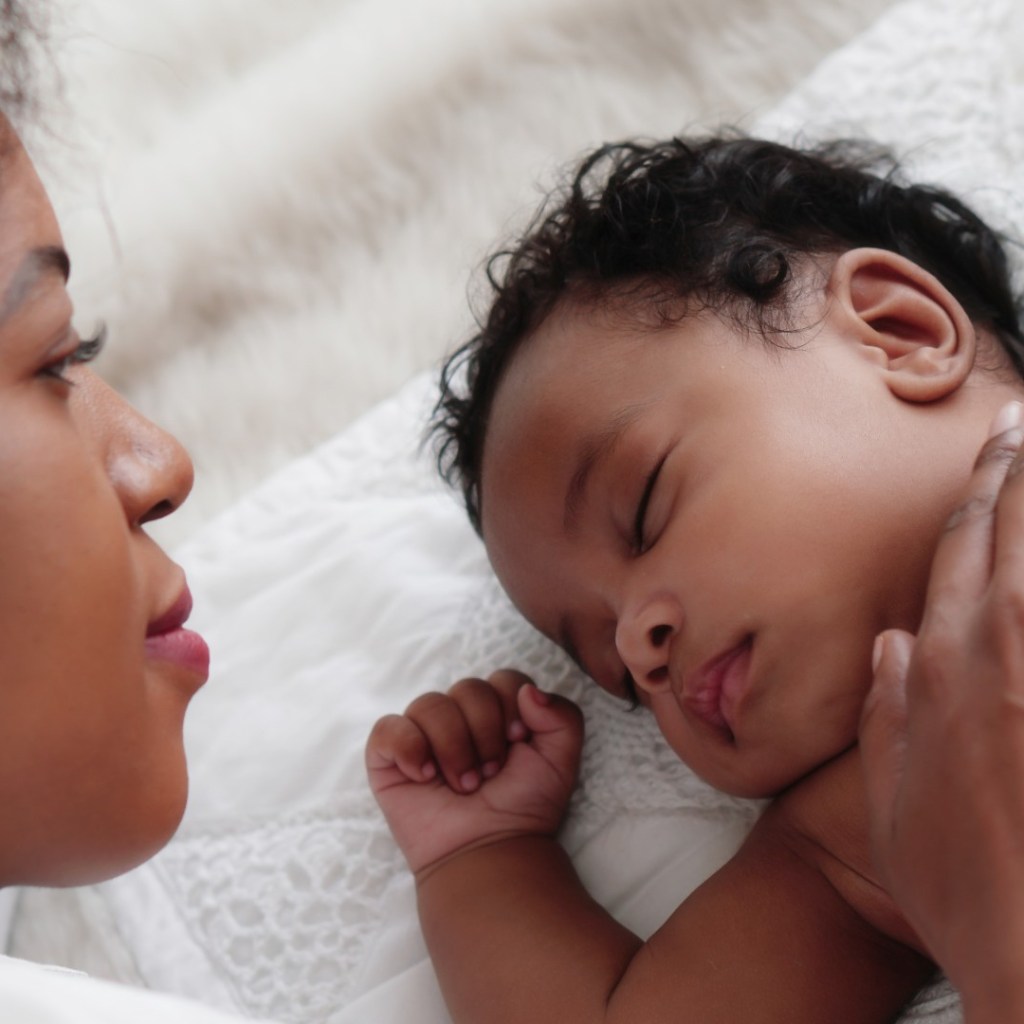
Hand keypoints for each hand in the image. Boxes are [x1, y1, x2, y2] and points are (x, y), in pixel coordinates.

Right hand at [366, 669, 582, 875]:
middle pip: (468, 688)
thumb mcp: (561, 761)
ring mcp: (422, 734)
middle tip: (490, 774)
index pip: (503, 679)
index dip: (511, 707)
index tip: (517, 742)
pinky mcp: (389, 757)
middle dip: (485, 734)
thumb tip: (528, 691)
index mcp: (498, 710)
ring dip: (453, 748)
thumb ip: (563, 716)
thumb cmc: (523, 808)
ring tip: (464, 785)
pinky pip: (388, 728)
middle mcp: (459, 716)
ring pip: (429, 704)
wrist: (490, 853)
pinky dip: (409, 748)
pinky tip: (425, 776)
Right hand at [860, 400, 1023, 1018]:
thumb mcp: (894, 806)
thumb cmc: (966, 886)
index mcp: (937, 673)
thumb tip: (891, 647)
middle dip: (1020, 470)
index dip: (975, 493)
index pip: (955, 555)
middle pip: (1010, 537)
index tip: (992, 449)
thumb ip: (889, 714)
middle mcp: (997, 655)